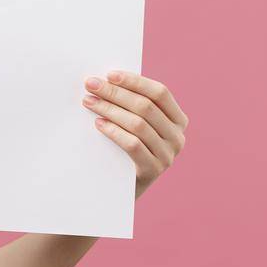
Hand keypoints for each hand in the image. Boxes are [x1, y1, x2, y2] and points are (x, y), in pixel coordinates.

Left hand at [81, 71, 188, 199]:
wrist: (121, 192)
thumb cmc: (124, 151)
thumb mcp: (135, 128)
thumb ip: (132, 107)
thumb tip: (106, 79)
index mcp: (178, 120)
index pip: (160, 93)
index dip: (135, 81)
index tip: (109, 74)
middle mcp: (178, 137)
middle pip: (146, 107)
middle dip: (116, 93)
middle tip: (90, 85)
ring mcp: (168, 155)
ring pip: (138, 124)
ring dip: (110, 109)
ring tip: (89, 102)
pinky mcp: (153, 171)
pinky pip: (132, 144)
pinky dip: (114, 131)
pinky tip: (98, 124)